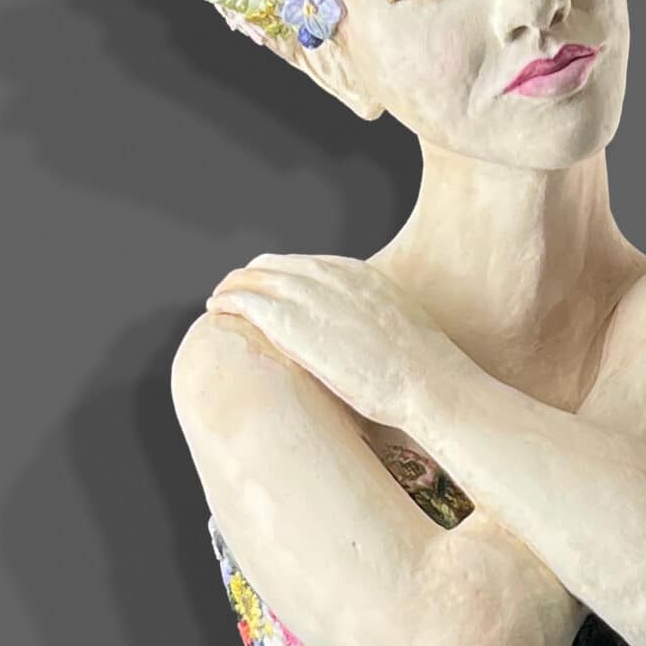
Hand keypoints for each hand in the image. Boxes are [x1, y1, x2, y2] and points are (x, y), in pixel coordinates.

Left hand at [205, 252, 448, 426]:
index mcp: (357, 272)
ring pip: (253, 277)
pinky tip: (216, 310)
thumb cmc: (423, 371)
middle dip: (252, 278)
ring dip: (233, 287)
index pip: (306, 265)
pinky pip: (245, 300)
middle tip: (236, 294)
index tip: (272, 292)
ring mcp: (308, 294)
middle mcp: (329, 274)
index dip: (283, 278)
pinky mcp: (289, 321)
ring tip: (220, 301)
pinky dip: (227, 301)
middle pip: (274, 264)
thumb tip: (368, 340)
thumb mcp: (400, 328)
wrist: (428, 381)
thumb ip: (374, 322)